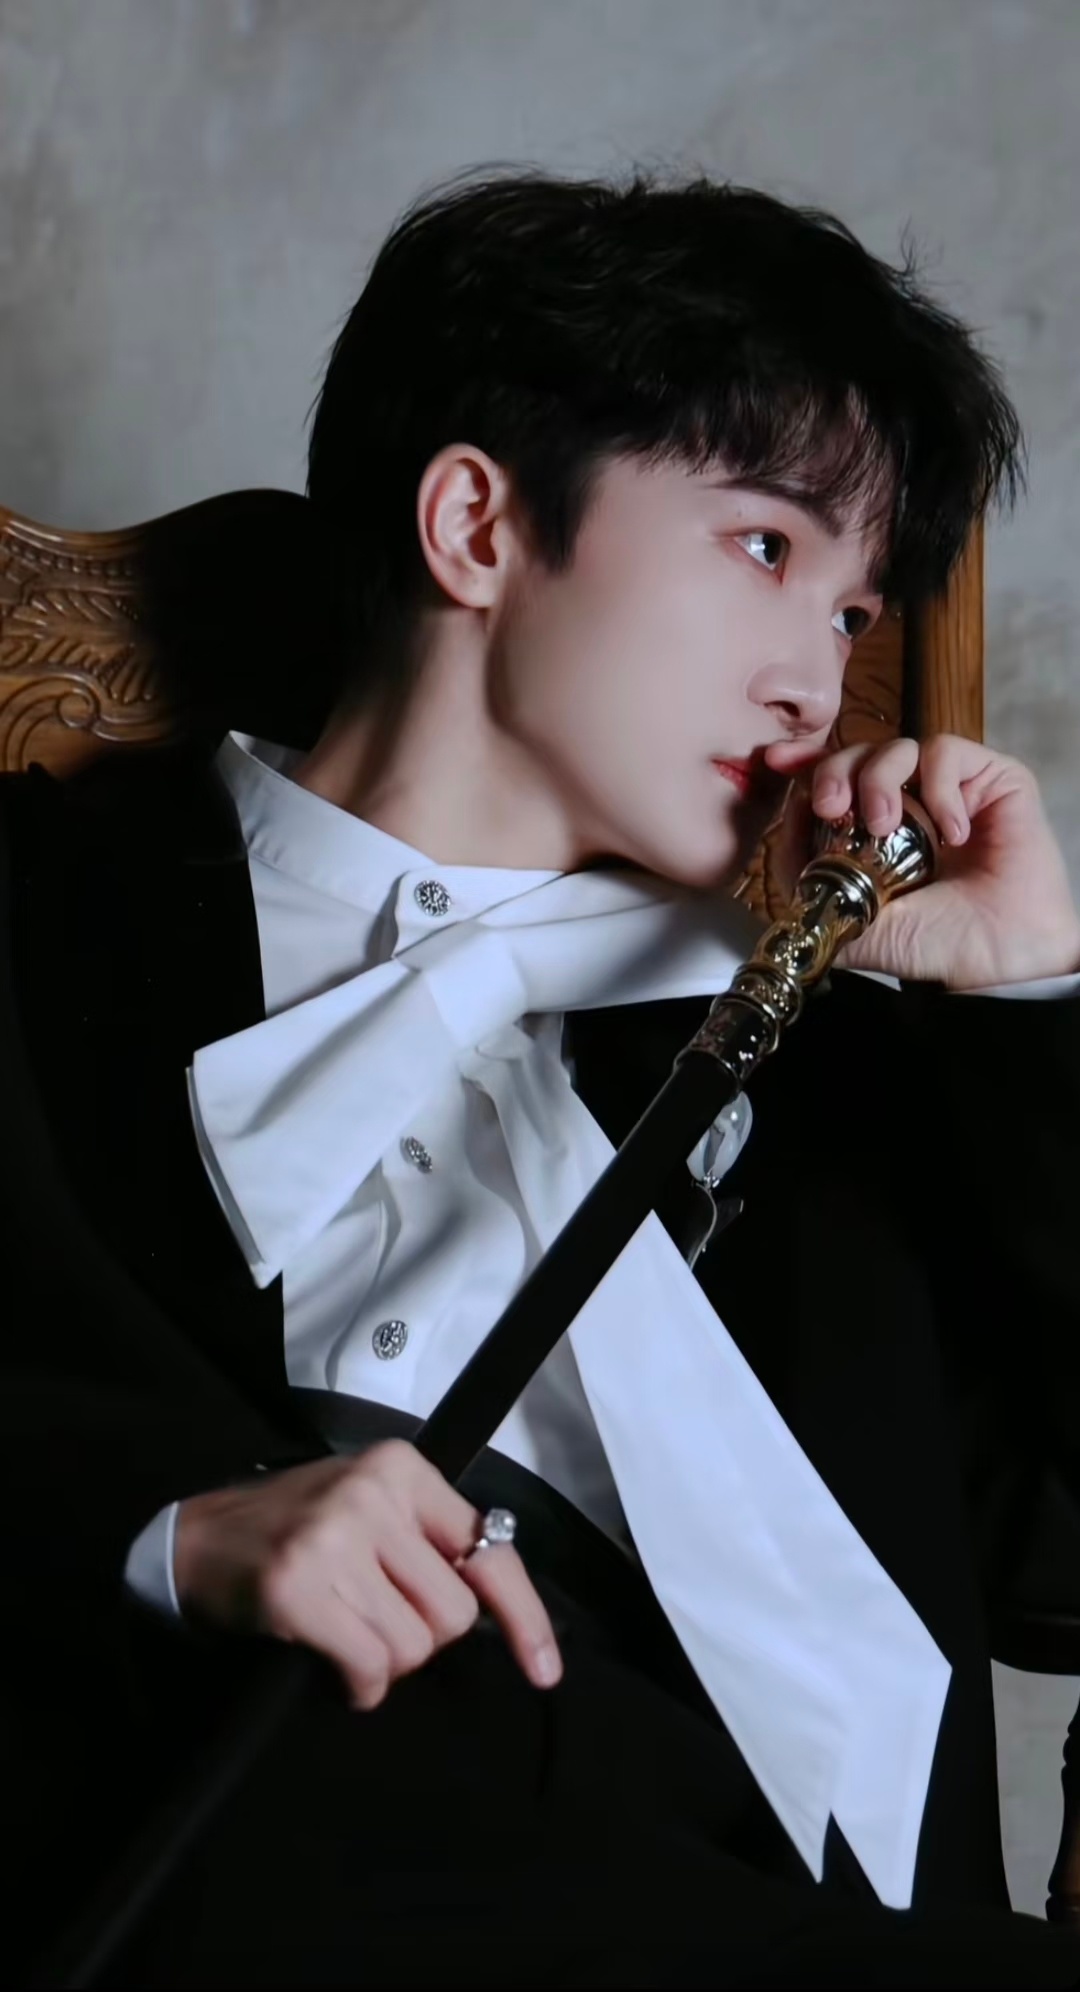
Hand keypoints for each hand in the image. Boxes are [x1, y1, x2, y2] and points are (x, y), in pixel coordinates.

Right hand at [174, 1441, 562, 1708]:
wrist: (197, 1539)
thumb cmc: (296, 1530)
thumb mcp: (370, 1509)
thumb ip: (428, 1542)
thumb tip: (494, 1614)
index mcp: (403, 1469)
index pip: (489, 1547)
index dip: (522, 1615)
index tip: (544, 1669)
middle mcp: (374, 1494)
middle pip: (452, 1614)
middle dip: (420, 1637)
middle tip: (375, 1621)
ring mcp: (335, 1537)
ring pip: (413, 1645)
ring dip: (383, 1662)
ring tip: (345, 1634)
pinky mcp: (300, 1586)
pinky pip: (369, 1666)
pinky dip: (358, 1685)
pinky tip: (333, 1667)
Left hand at [766, 733, 1079, 989]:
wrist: (992, 960)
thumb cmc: (928, 943)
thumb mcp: (847, 919)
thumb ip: (808, 877)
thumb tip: (781, 826)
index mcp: (870, 828)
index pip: (833, 777)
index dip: (803, 761)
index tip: (774, 761)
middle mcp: (908, 801)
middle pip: (857, 754)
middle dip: (833, 772)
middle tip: (832, 808)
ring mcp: (948, 787)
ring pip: (897, 746)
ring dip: (880, 779)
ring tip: (886, 826)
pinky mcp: (990, 779)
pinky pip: (947, 752)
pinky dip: (939, 787)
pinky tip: (951, 834)